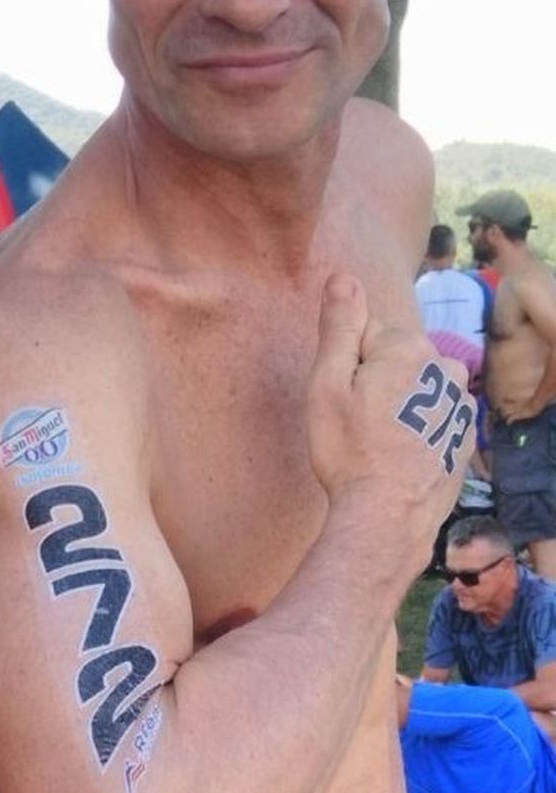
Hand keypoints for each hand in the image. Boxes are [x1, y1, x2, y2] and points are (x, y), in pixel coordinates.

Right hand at [307, 275, 469, 574]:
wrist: (387, 516)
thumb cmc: (349, 452)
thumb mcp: (327, 385)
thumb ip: (338, 327)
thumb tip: (342, 277)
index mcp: (407, 348)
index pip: (366, 334)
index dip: (345, 365)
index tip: (339, 398)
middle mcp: (444, 367)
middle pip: (396, 359)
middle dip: (375, 382)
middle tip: (354, 423)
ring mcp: (459, 403)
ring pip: (417, 387)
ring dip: (398, 405)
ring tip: (376, 442)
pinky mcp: (465, 435)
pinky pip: (434, 416)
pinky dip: (417, 429)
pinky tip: (397, 455)